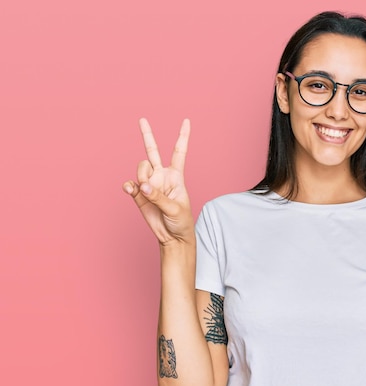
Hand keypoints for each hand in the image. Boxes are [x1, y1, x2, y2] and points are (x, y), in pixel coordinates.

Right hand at [122, 118, 193, 245]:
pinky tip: (132, 191)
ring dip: (141, 177)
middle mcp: (162, 176)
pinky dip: (129, 186)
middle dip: (147, 135)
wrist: (172, 237)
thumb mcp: (175, 208)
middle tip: (142, 119)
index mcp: (176, 175)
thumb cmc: (181, 221)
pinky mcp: (138, 194)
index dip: (183, 136)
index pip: (179, 151)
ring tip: (147, 192)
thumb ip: (158, 196)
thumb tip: (142, 186)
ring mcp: (149, 184)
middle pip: (152, 151)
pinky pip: (130, 184)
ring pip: (140, 169)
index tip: (186, 120)